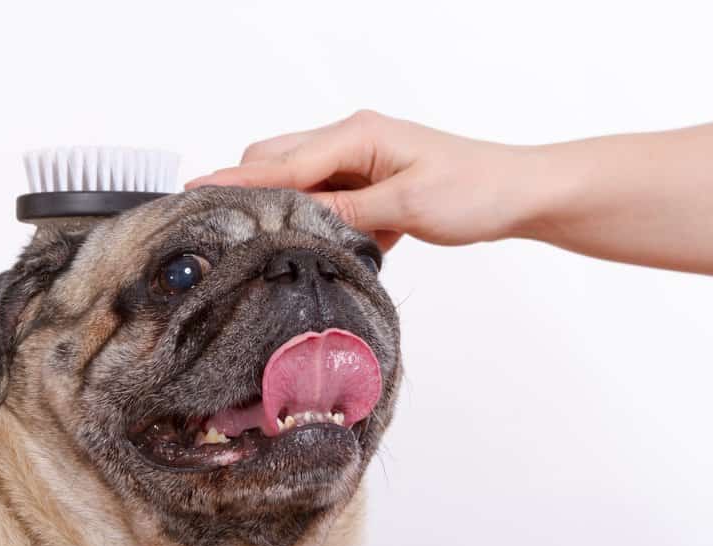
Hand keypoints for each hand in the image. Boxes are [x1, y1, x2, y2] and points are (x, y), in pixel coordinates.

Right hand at [186, 110, 545, 251]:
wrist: (517, 193)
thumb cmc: (474, 189)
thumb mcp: (406, 206)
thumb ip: (345, 213)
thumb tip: (295, 219)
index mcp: (357, 135)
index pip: (282, 163)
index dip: (237, 181)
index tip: (196, 189)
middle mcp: (351, 141)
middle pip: (279, 162)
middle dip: (254, 191)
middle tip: (232, 229)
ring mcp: (359, 161)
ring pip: (301, 183)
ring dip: (294, 210)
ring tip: (287, 243)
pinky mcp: (368, 182)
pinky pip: (327, 199)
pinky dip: (323, 220)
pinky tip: (341, 242)